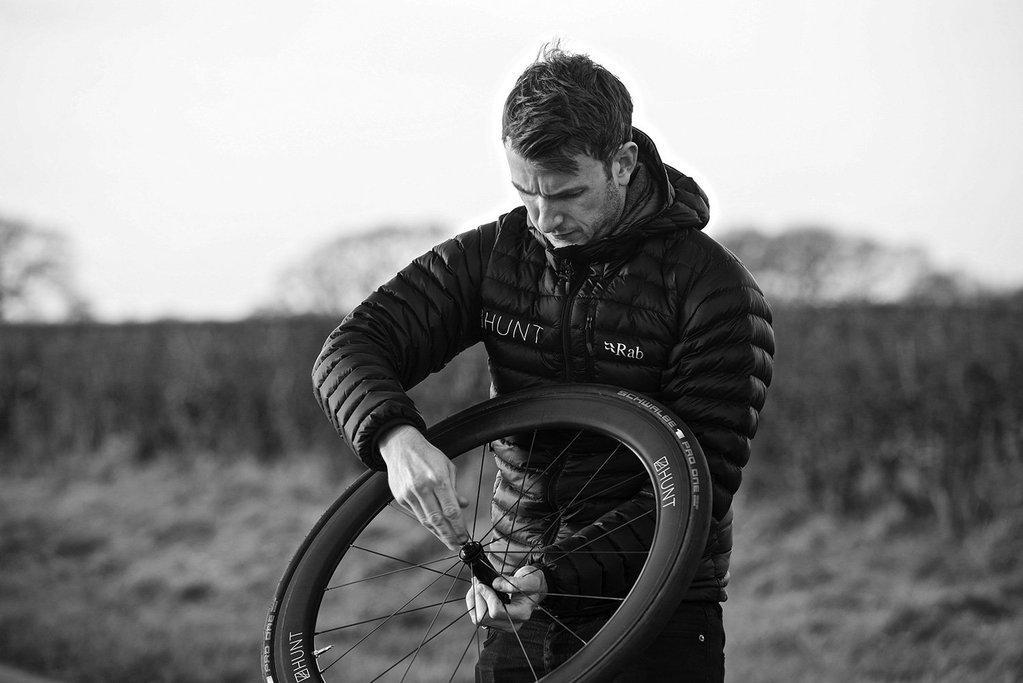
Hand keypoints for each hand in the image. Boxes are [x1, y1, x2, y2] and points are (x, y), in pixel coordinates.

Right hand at [379, 424, 469, 549]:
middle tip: (458, 546)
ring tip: (448, 542)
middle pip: (438, 520)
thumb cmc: (428, 455)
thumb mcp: (447, 467)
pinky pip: (417, 514)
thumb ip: (455, 489)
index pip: (451, 510)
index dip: (459, 527)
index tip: (465, 537)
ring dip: (438, 533)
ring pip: (426, 520)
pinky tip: (436, 529)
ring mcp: (409, 494)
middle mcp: (423, 488)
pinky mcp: (400, 497)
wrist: (400, 446)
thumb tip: (464, 506)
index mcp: (438, 479)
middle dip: (449, 536)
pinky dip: (427, 523)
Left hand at [465, 565, 547, 632]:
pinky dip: (475, 604)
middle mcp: (512, 624)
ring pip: (479, 619)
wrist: (535, 589)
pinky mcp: (496, 623)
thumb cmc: (533, 583)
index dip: (487, 596)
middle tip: (477, 582)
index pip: (496, 611)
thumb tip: (495, 584)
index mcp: (522, 613)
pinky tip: (478, 593)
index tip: (483, 583)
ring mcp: (503, 625)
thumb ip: (514, 583)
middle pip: (484, 618)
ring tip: (477, 586)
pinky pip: (479, 617)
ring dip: (474, 601)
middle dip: (478, 598)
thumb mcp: (529, 580)